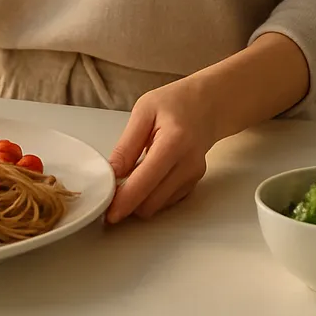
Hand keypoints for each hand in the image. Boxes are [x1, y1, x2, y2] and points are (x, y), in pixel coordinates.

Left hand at [104, 77, 221, 222]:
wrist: (208, 105)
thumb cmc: (175, 103)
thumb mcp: (144, 111)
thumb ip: (126, 145)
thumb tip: (111, 174)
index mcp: (174, 142)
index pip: (145, 181)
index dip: (124, 201)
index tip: (108, 212)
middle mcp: (188, 164)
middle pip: (151, 202)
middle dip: (128, 202)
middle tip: (111, 188)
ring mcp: (193, 176)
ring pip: (157, 206)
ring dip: (138, 199)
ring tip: (130, 175)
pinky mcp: (192, 184)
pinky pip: (165, 201)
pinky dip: (151, 195)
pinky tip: (147, 175)